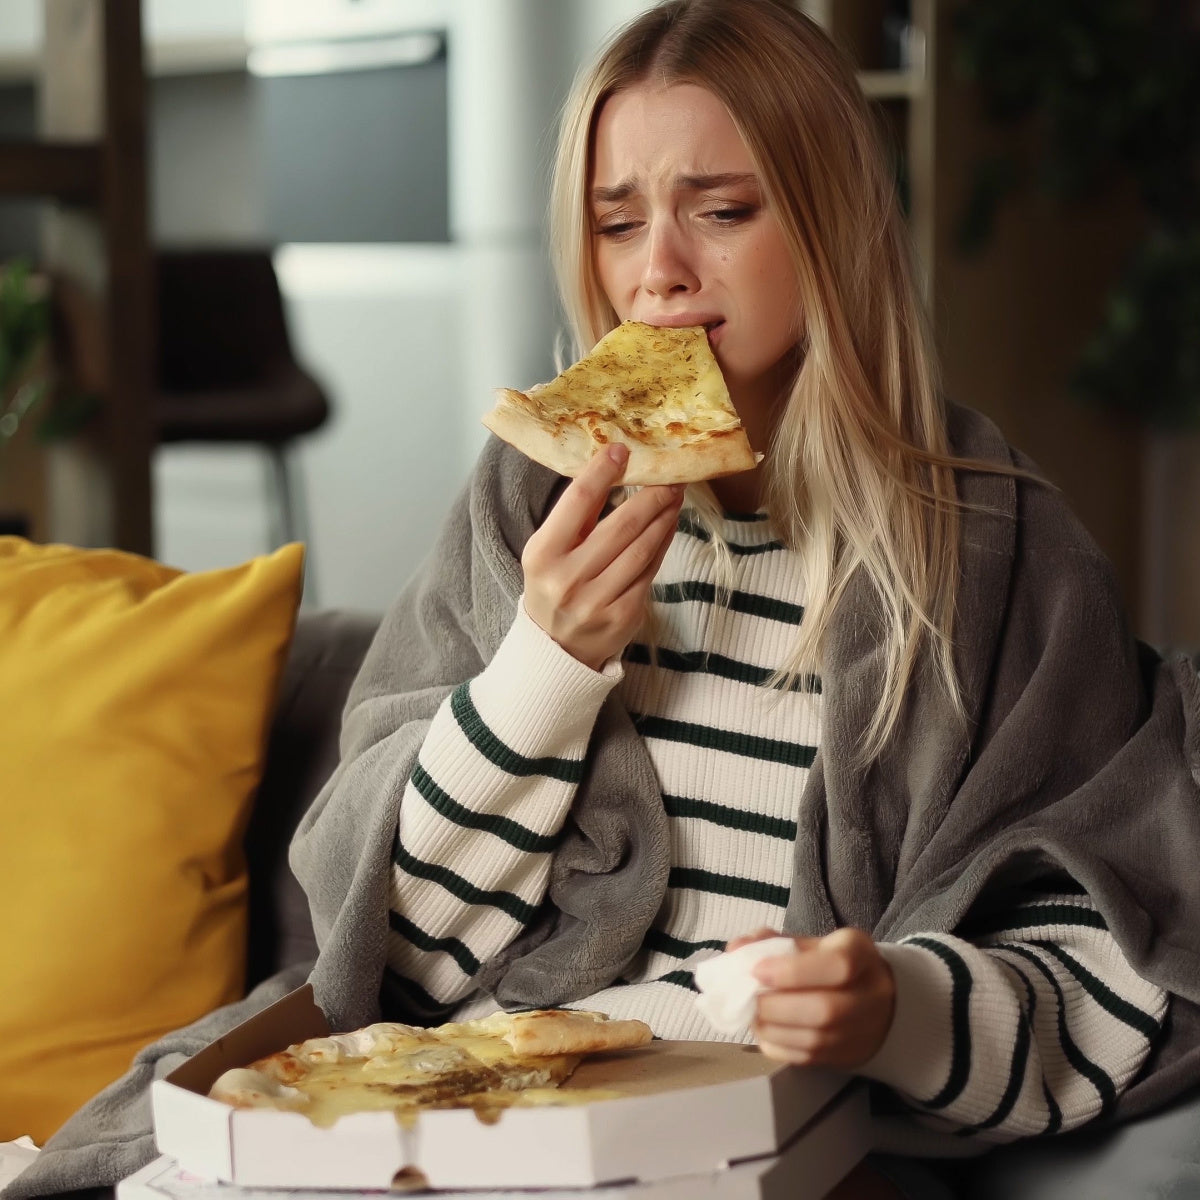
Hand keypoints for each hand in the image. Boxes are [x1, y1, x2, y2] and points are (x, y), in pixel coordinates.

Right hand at [521, 443, 683, 669]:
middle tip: (671, 477)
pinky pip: (649, 572)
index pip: (577, 503)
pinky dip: (662, 545)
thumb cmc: (553, 585)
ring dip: (663, 519)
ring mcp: (597, 601)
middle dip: (650, 497)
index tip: (622, 450)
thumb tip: (614, 468)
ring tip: (674, 498)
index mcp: (543, 554)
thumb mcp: (550, 550)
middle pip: (620, 526)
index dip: (602, 473)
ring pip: (641, 549)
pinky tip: (668, 527)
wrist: (554, 647)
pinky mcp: (623, 617)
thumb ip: (578, 516)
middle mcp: (568, 579)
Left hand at [728, 927, 895, 1069]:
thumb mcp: (807, 943)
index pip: (838, 965)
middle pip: (824, 1009)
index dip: (793, 971)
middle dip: (775, 1005)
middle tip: (748, 997)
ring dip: (771, 1027)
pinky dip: (776, 1045)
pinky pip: (806, 1059)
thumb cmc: (829, 964)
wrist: (872, 1002)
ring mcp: (860, 1031)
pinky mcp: (845, 1057)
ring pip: (814, 1040)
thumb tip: (735, 948)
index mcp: (859, 953)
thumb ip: (770, 942)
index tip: (757, 970)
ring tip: (752, 1013)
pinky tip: (765, 1029)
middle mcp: (869, 995)